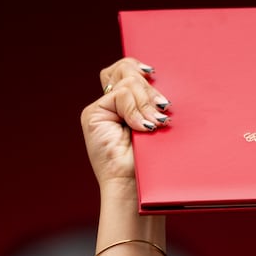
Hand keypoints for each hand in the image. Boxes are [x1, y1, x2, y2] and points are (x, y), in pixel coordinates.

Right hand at [82, 58, 170, 189]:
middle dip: (149, 89)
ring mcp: (100, 109)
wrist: (134, 186)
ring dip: (145, 101)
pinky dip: (135, 110)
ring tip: (155, 124)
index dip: (140, 69)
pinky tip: (142, 128)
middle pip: (126, 70)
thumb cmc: (149, 164)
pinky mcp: (93, 114)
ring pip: (126, 81)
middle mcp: (110, 105)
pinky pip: (121, 94)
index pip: (127, 71)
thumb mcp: (154, 127)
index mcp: (124, 107)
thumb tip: (159, 84)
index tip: (154, 75)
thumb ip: (150, 104)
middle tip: (162, 110)